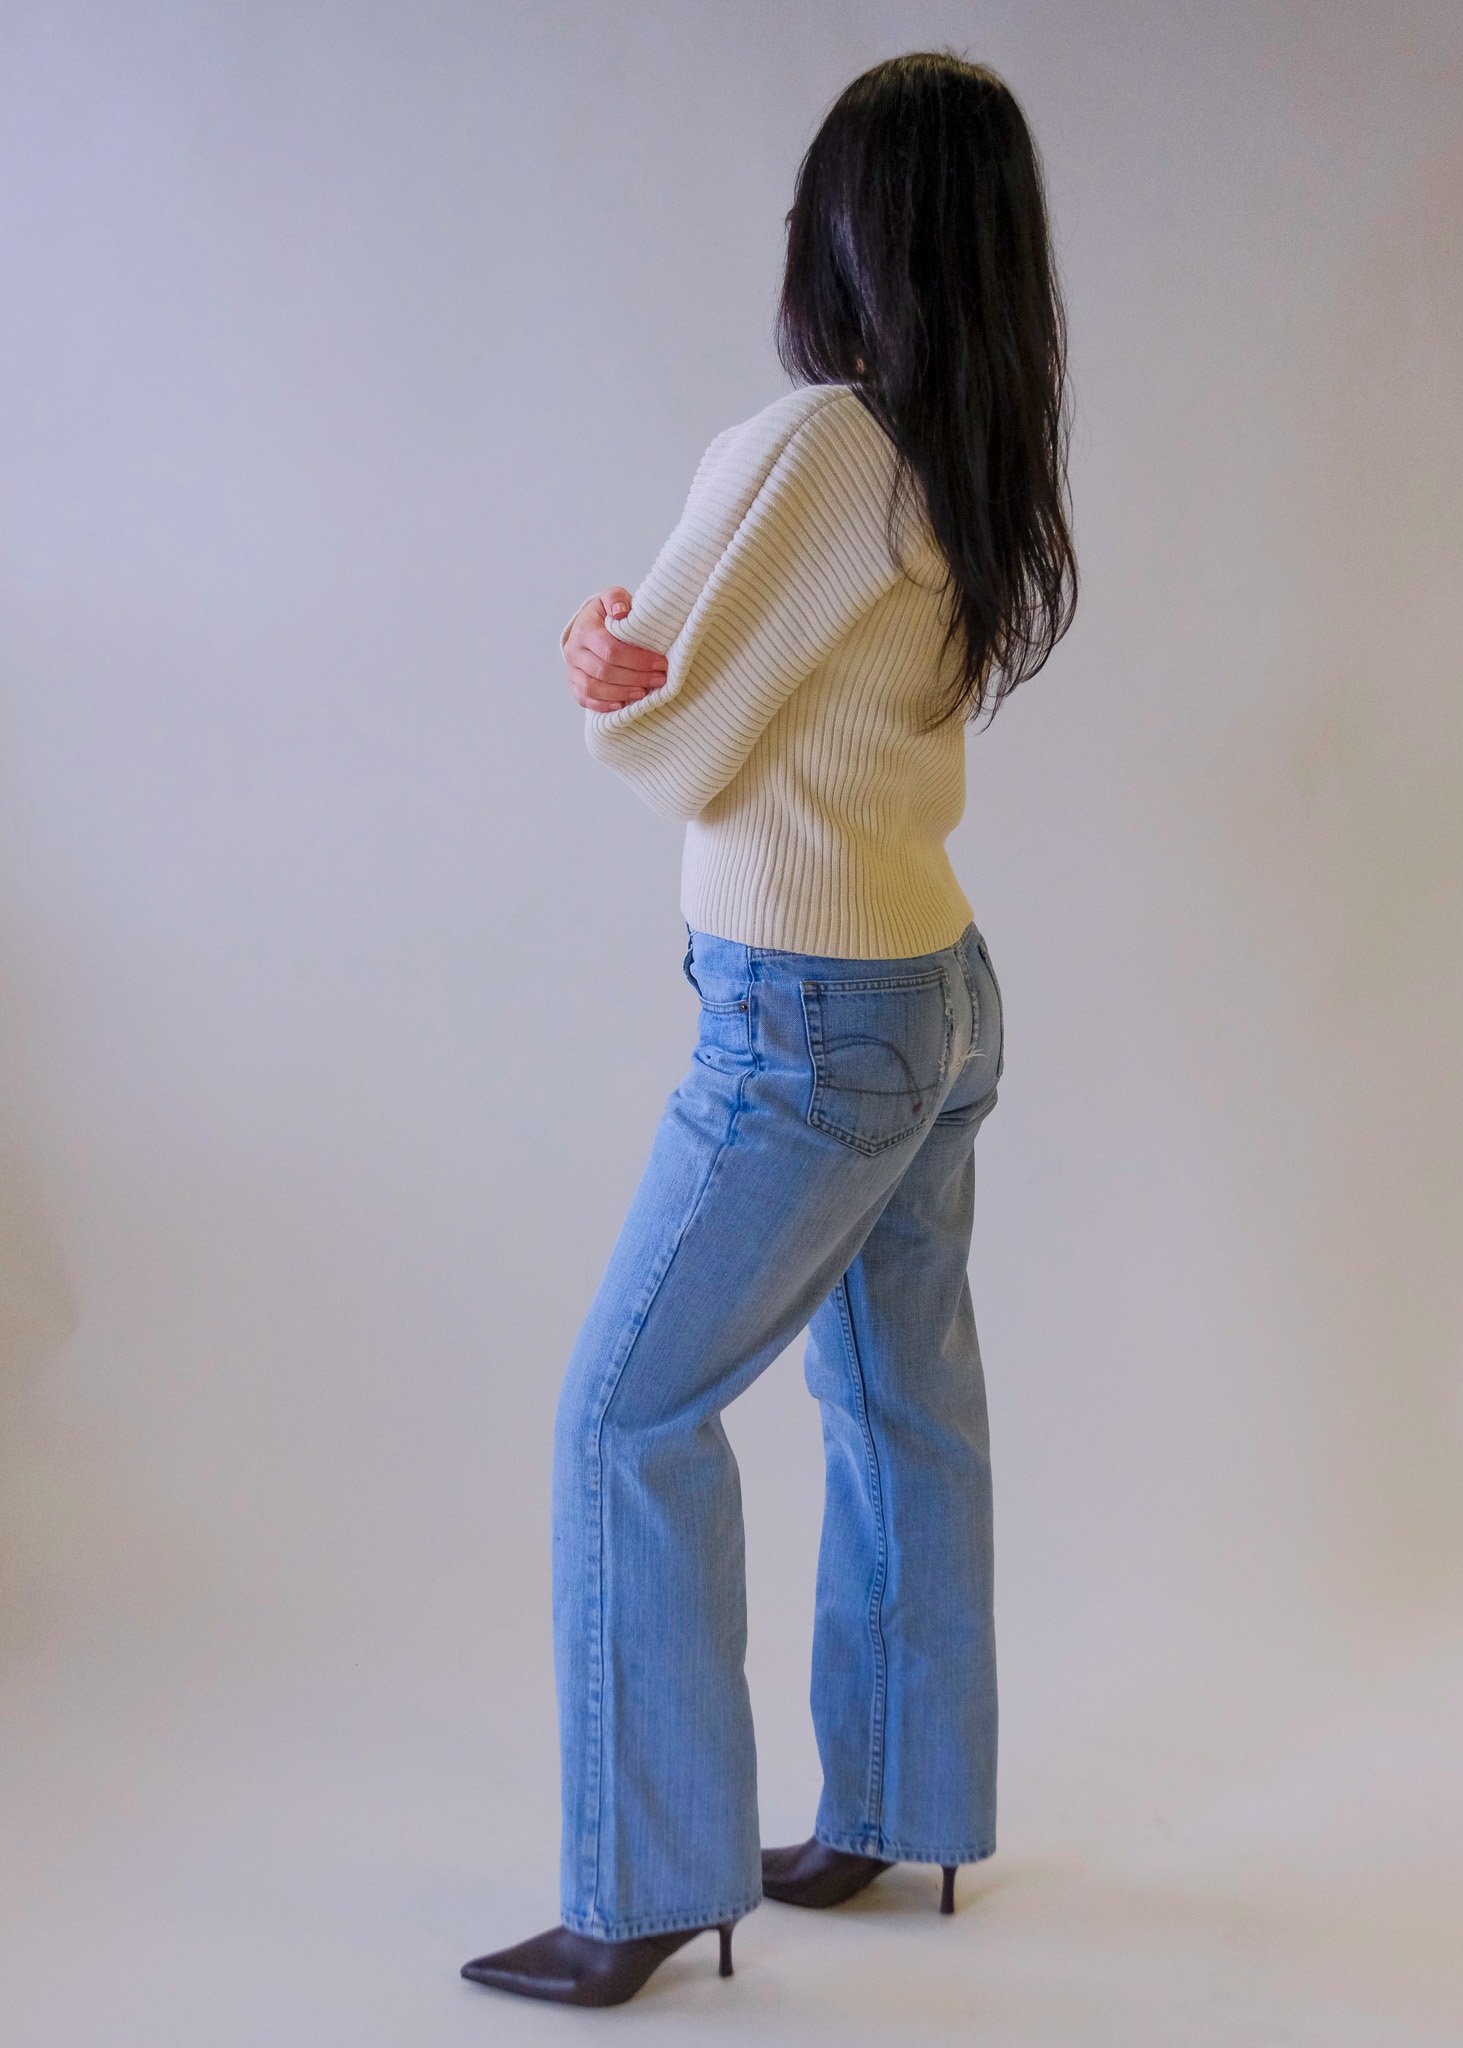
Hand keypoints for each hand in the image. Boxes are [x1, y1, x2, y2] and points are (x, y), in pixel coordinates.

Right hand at [563, 588, 667, 710]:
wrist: (588, 626)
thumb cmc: (607, 614)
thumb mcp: (613, 598)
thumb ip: (617, 600)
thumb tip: (620, 613)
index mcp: (585, 629)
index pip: (611, 650)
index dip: (638, 660)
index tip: (660, 664)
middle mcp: (574, 651)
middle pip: (604, 671)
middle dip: (635, 678)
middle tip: (659, 680)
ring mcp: (571, 669)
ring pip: (594, 688)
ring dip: (622, 693)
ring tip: (644, 693)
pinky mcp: (573, 684)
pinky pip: (585, 699)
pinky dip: (604, 705)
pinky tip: (623, 705)